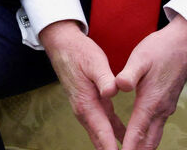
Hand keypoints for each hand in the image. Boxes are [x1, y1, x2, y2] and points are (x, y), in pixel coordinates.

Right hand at [41, 20, 125, 149]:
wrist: (62, 45)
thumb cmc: (79, 52)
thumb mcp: (94, 61)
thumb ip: (104, 78)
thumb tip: (111, 92)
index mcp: (86, 103)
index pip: (102, 133)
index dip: (112, 148)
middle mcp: (84, 110)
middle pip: (100, 140)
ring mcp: (86, 109)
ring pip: (101, 134)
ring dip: (111, 146)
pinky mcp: (90, 104)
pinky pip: (103, 124)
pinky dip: (112, 133)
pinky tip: (124, 138)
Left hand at [115, 15, 186, 149]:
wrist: (185, 44)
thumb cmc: (161, 49)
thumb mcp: (140, 57)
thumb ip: (129, 74)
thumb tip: (119, 86)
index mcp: (151, 101)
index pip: (138, 132)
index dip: (128, 148)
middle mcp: (161, 109)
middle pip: (148, 142)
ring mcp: (166, 109)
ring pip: (154, 137)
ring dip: (142, 148)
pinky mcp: (167, 105)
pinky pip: (156, 129)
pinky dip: (147, 139)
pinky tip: (139, 140)